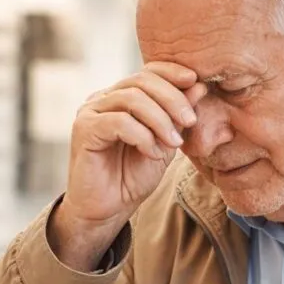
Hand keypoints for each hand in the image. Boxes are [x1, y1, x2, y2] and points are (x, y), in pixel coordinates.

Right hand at [49, 63, 206, 270]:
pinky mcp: (83, 130)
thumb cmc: (132, 178)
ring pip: (131, 98)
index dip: (172, 72)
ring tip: (174, 143)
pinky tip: (152, 153)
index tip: (196, 82)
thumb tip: (199, 85)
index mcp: (121, 97)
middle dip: (172, 98)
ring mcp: (90, 112)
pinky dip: (142, 136)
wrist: (107, 210)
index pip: (147, 72)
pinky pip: (118, 121)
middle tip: (190, 121)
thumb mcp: (165, 143)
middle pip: (141, 81)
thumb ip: (178, 116)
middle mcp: (103, 99)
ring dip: (160, 120)